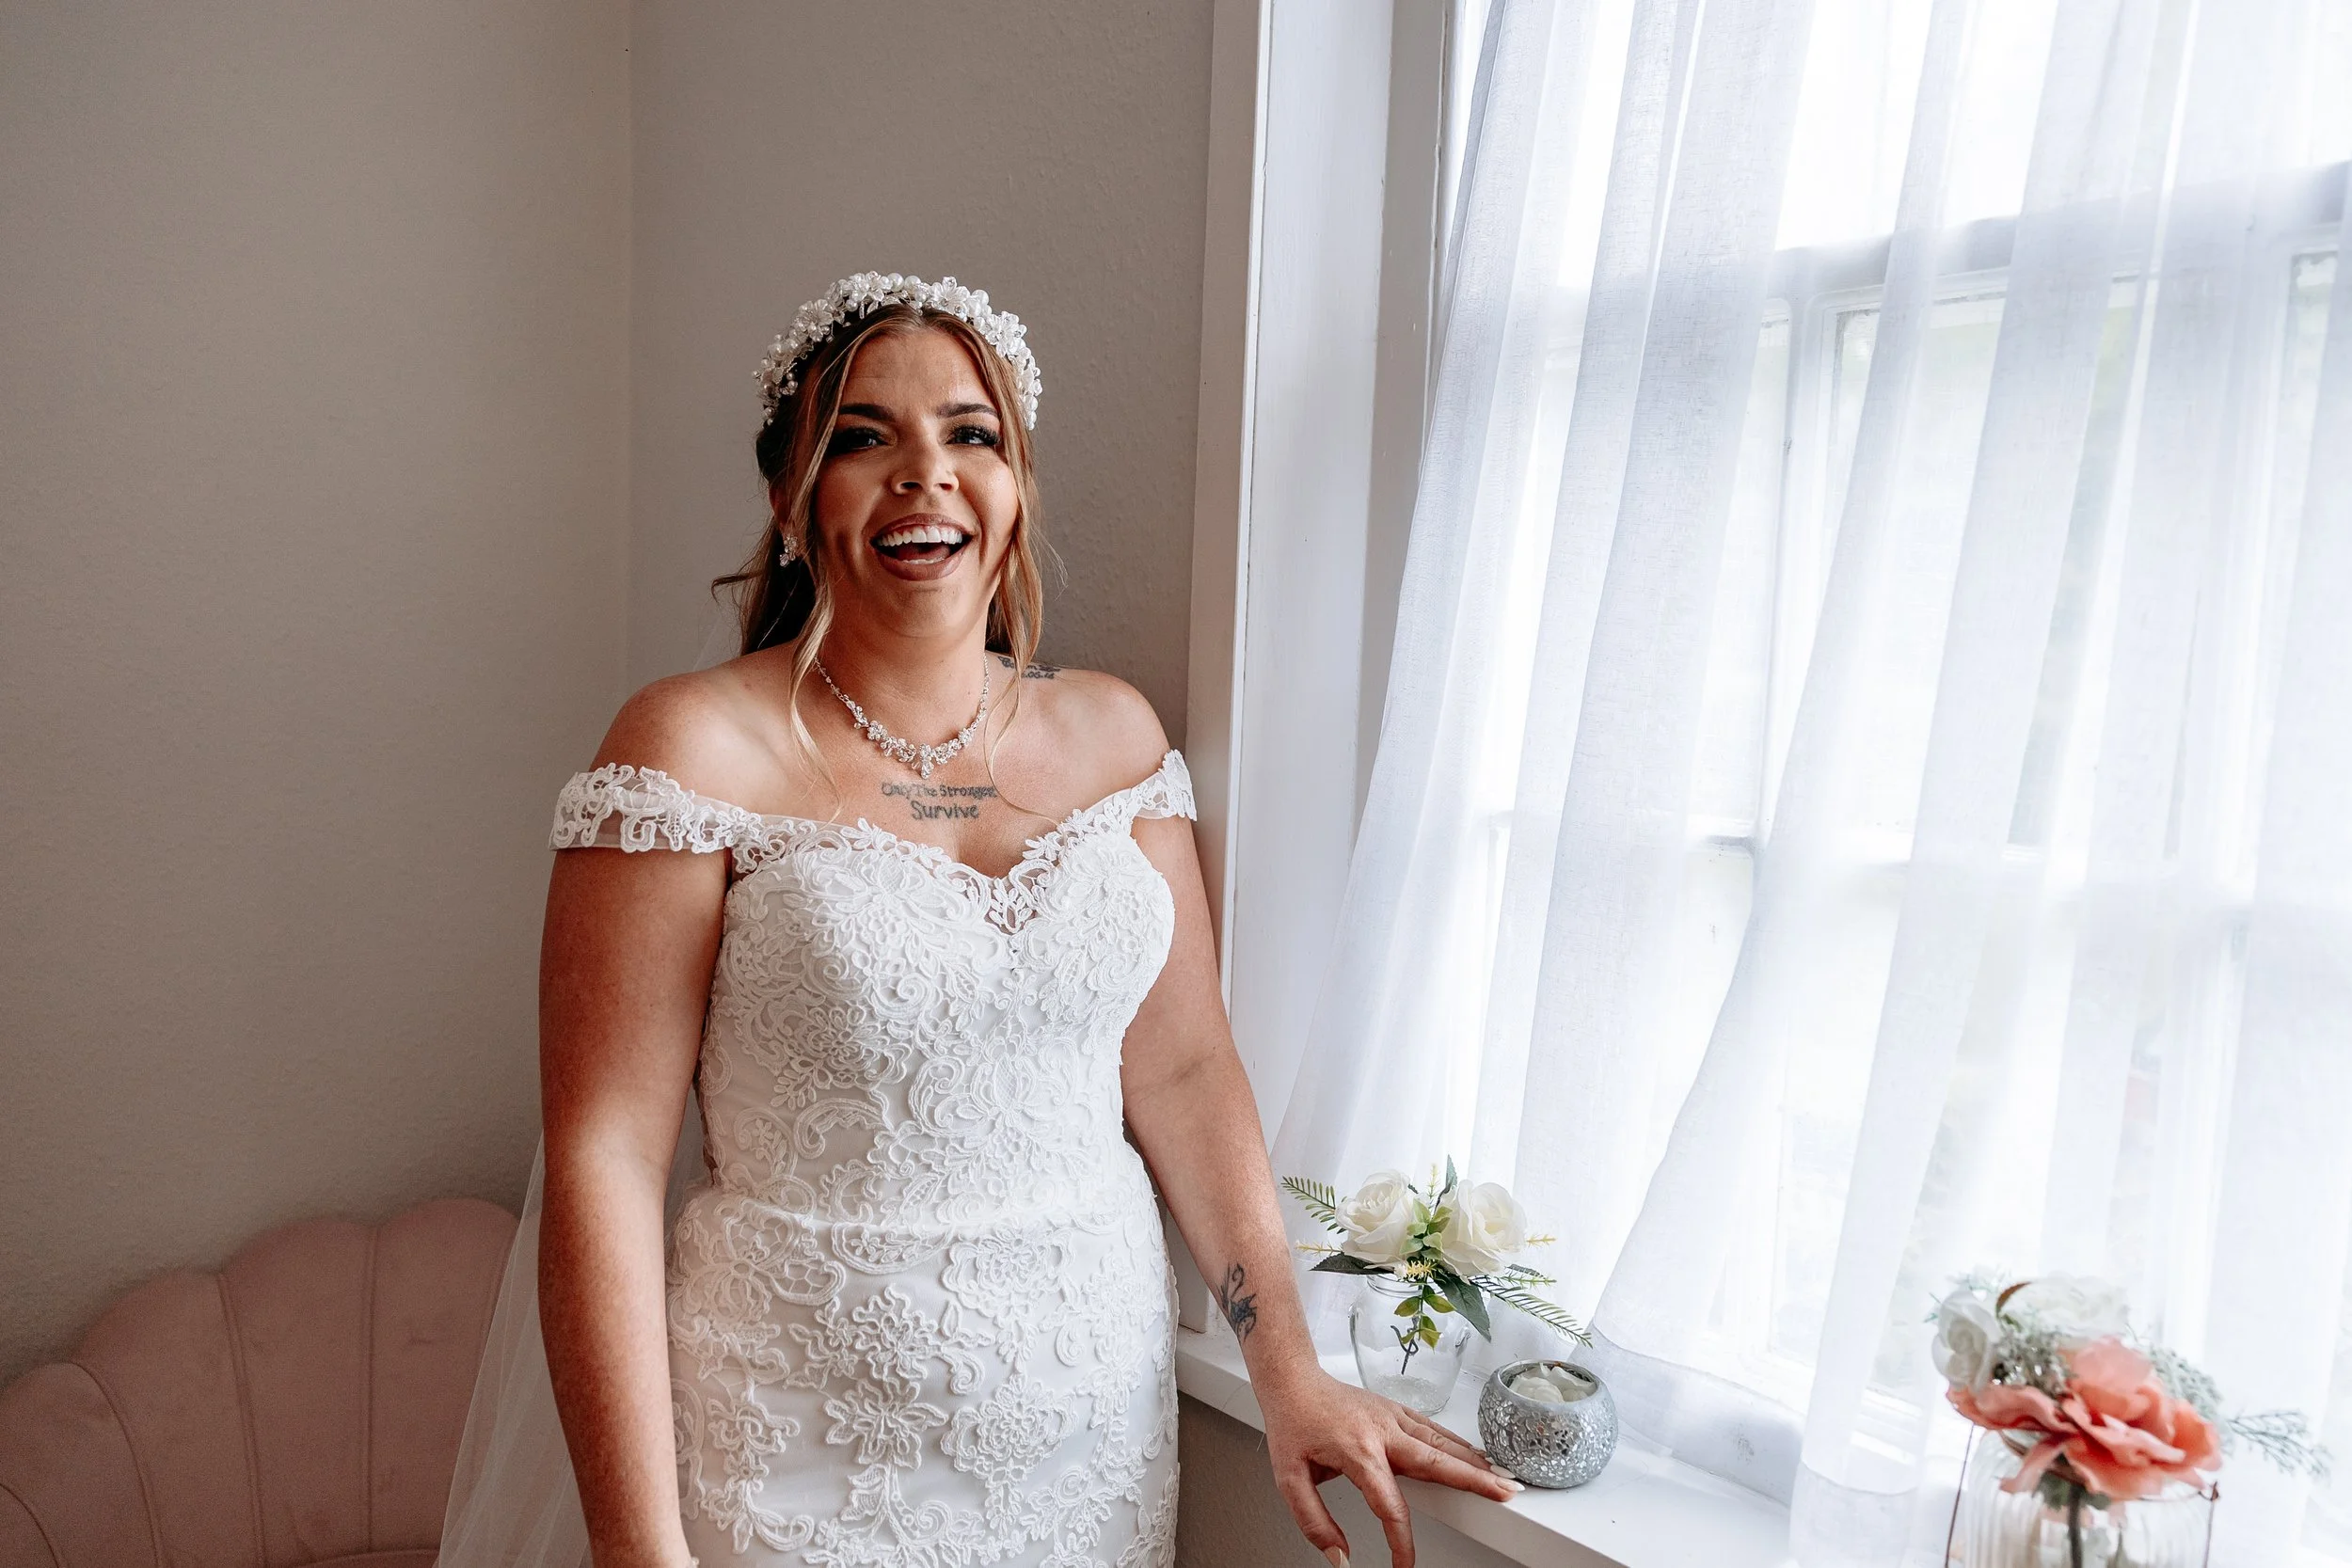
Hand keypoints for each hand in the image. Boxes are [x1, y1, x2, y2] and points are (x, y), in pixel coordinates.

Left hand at [1254, 1364, 1521, 1567]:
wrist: (1293, 1381)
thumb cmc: (1292, 1426)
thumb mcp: (1288, 1480)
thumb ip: (1314, 1521)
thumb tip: (1339, 1557)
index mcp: (1357, 1452)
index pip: (1388, 1505)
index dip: (1400, 1540)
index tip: (1404, 1564)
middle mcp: (1382, 1432)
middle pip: (1435, 1462)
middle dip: (1473, 1481)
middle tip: (1504, 1495)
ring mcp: (1393, 1418)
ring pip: (1441, 1442)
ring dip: (1474, 1461)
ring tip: (1502, 1479)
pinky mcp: (1396, 1410)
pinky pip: (1433, 1429)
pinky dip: (1458, 1443)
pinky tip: (1475, 1455)